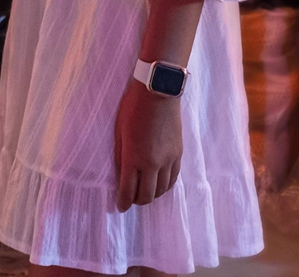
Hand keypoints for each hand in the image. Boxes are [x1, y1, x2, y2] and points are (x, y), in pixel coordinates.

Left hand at [113, 76, 182, 210]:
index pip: (128, 191)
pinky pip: (174, 178)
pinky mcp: (179, 153)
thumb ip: (122, 156)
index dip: (123, 203)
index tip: (121, 206)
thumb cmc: (133, 108)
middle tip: (131, 200)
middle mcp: (153, 163)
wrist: (158, 92)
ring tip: (145, 192)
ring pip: (162, 190)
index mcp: (134, 158)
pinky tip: (160, 184)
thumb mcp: (120, 132)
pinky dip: (165, 185)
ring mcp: (168, 159)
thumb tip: (122, 175)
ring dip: (152, 195)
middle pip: (147, 195)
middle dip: (137, 201)